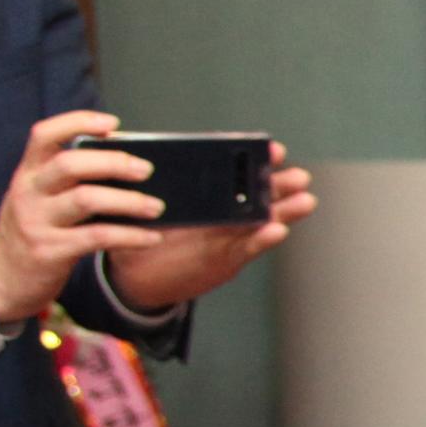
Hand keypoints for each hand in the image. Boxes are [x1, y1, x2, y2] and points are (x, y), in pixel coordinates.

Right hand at [0, 113, 158, 327]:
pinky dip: (130, 236)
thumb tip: (128, 164)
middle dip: (113, 162)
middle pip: (70, 164)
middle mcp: (28, 192)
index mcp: (28, 173)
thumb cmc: (34, 230)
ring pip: (86, 199)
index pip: (44, 135)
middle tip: (146, 169)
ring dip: (128, 200)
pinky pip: (96, 237)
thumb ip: (69, 180)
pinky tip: (152, 237)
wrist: (1, 278)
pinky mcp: (49, 251)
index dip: (77, 122)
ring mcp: (36, 222)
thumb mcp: (39, 198)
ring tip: (157, 206)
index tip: (112, 124)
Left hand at [102, 142, 316, 311]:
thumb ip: (135, 186)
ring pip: (261, 220)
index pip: (233, 174)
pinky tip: (276, 230)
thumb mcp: (132, 209)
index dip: (252, 160)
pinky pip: (246, 249)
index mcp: (204, 196)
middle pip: (256, 196)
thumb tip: (122, 149)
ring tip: (303, 200)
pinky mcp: (225, 260)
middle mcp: (222, 215)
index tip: (268, 147)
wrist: (134, 279)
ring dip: (284, 210)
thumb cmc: (135, 238)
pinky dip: (262, 240)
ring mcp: (227, 237)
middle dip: (279, 184)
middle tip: (297, 175)